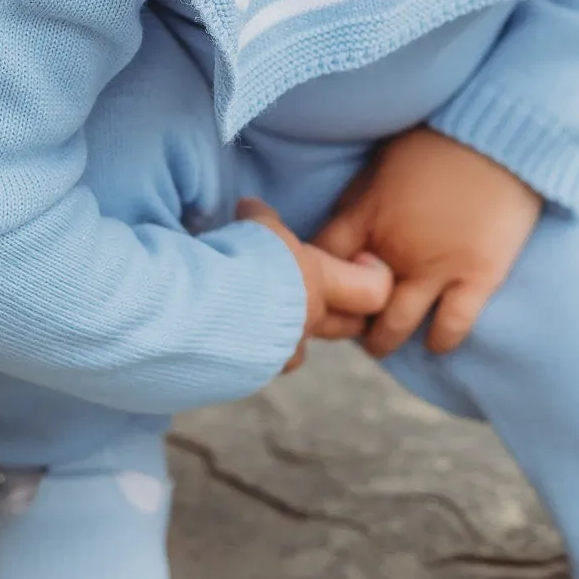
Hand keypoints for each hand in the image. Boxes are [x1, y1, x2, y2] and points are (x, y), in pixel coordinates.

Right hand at [236, 197, 392, 371]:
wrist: (202, 311)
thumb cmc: (239, 262)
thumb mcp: (256, 228)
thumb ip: (263, 219)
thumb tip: (251, 206)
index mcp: (319, 283)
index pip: (376, 291)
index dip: (374, 276)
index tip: (356, 260)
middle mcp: (310, 321)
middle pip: (349, 325)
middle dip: (341, 310)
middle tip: (316, 287)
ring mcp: (284, 351)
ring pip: (304, 349)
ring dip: (296, 334)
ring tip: (269, 312)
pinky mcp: (256, 372)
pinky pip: (269, 363)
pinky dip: (261, 351)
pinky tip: (241, 333)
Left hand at [313, 128, 541, 358]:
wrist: (499, 134)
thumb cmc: (438, 139)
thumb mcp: (381, 162)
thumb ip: (358, 199)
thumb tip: (338, 226)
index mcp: (368, 217)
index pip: (325, 261)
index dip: (318, 278)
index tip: (325, 284)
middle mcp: (395, 250)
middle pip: (355, 304)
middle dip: (347, 319)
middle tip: (350, 322)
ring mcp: (436, 268)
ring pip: (396, 327)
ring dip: (383, 340)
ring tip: (382, 341)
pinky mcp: (477, 277)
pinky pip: (451, 327)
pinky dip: (439, 341)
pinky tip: (435, 342)